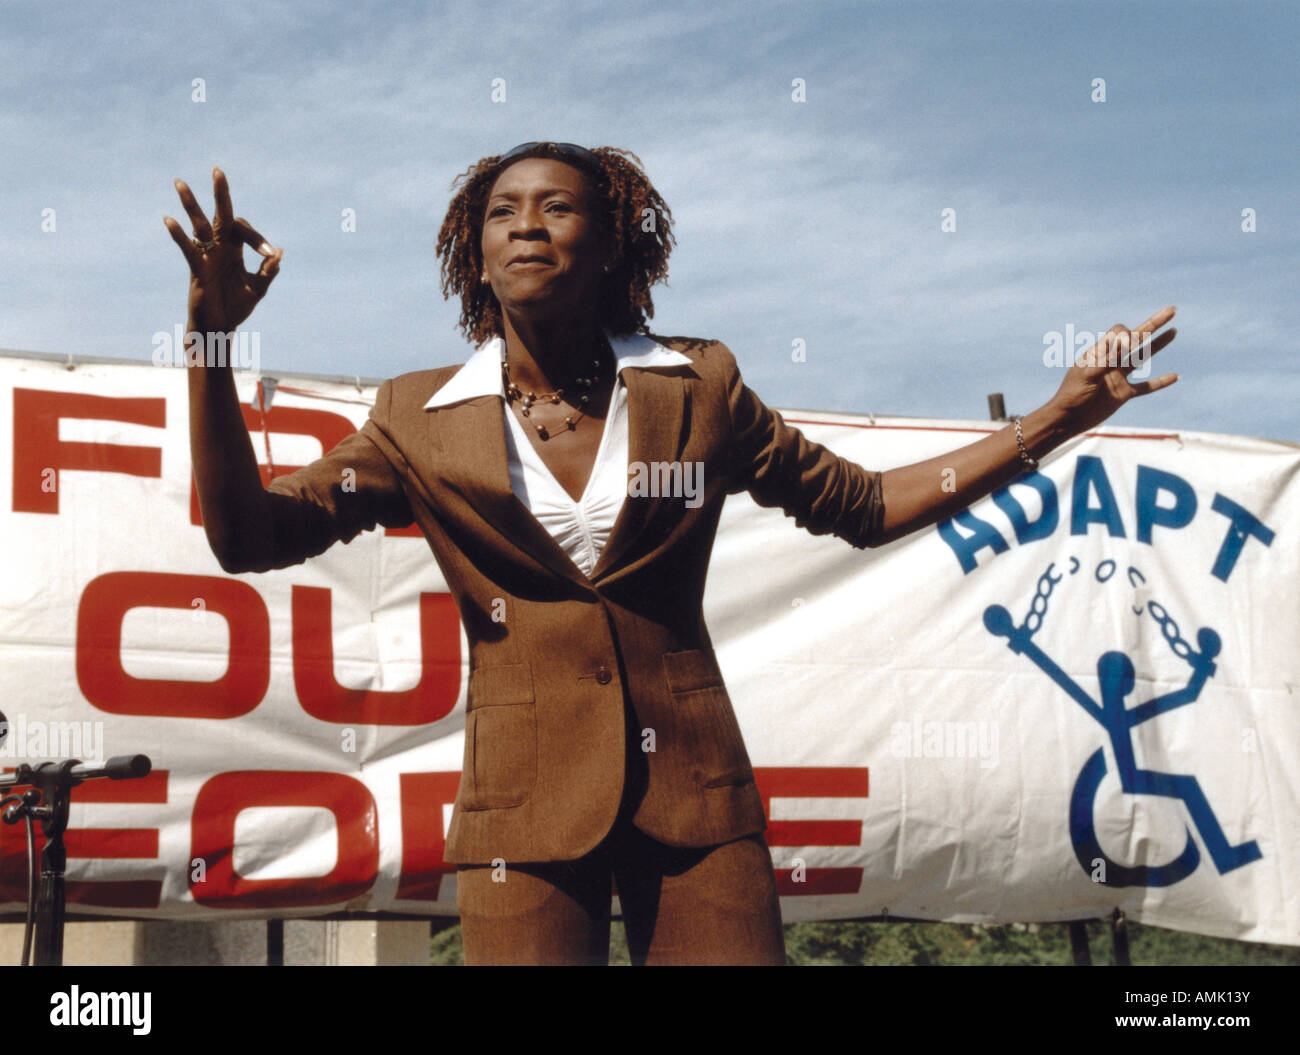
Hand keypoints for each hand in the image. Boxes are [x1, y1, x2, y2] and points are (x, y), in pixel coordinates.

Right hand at [164, 167, 282, 335]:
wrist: (220, 328)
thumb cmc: (236, 307)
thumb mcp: (258, 289)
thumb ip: (268, 271)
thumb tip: (278, 251)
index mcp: (235, 250)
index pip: (244, 231)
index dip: (257, 239)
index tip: (268, 254)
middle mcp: (220, 248)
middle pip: (220, 215)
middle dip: (220, 194)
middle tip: (218, 170)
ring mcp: (207, 256)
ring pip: (198, 225)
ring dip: (190, 204)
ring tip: (179, 183)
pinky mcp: (197, 269)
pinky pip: (187, 248)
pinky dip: (178, 235)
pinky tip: (169, 219)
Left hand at [1046, 306, 1178, 434]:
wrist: (1068, 419)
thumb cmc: (1071, 395)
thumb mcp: (1086, 376)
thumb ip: (1105, 362)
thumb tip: (1124, 347)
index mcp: (1099, 353)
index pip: (1118, 333)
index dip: (1126, 335)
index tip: (1125, 345)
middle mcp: (1111, 362)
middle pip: (1136, 339)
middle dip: (1153, 324)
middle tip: (1172, 310)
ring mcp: (1119, 377)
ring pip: (1144, 358)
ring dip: (1159, 344)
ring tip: (1174, 331)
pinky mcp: (1124, 394)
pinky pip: (1146, 387)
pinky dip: (1160, 382)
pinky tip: (1175, 376)